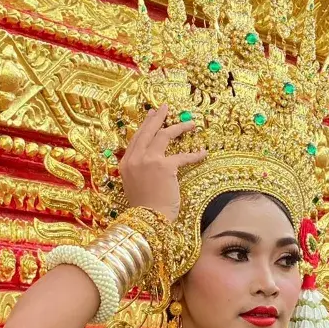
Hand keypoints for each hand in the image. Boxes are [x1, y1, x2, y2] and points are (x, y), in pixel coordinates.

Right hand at [120, 103, 206, 221]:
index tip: (153, 115)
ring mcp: (149, 161)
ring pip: (164, 136)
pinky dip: (195, 155)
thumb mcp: (133, 185)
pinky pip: (183, 156)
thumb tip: (147, 162)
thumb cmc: (143, 207)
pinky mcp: (165, 167)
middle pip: (148, 131)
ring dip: (179, 127)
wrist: (147, 220)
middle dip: (159, 117)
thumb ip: (138, 171)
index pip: (137, 138)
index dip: (146, 125)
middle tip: (166, 107)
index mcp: (126, 162)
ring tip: (190, 123)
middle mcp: (135, 158)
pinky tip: (203, 152)